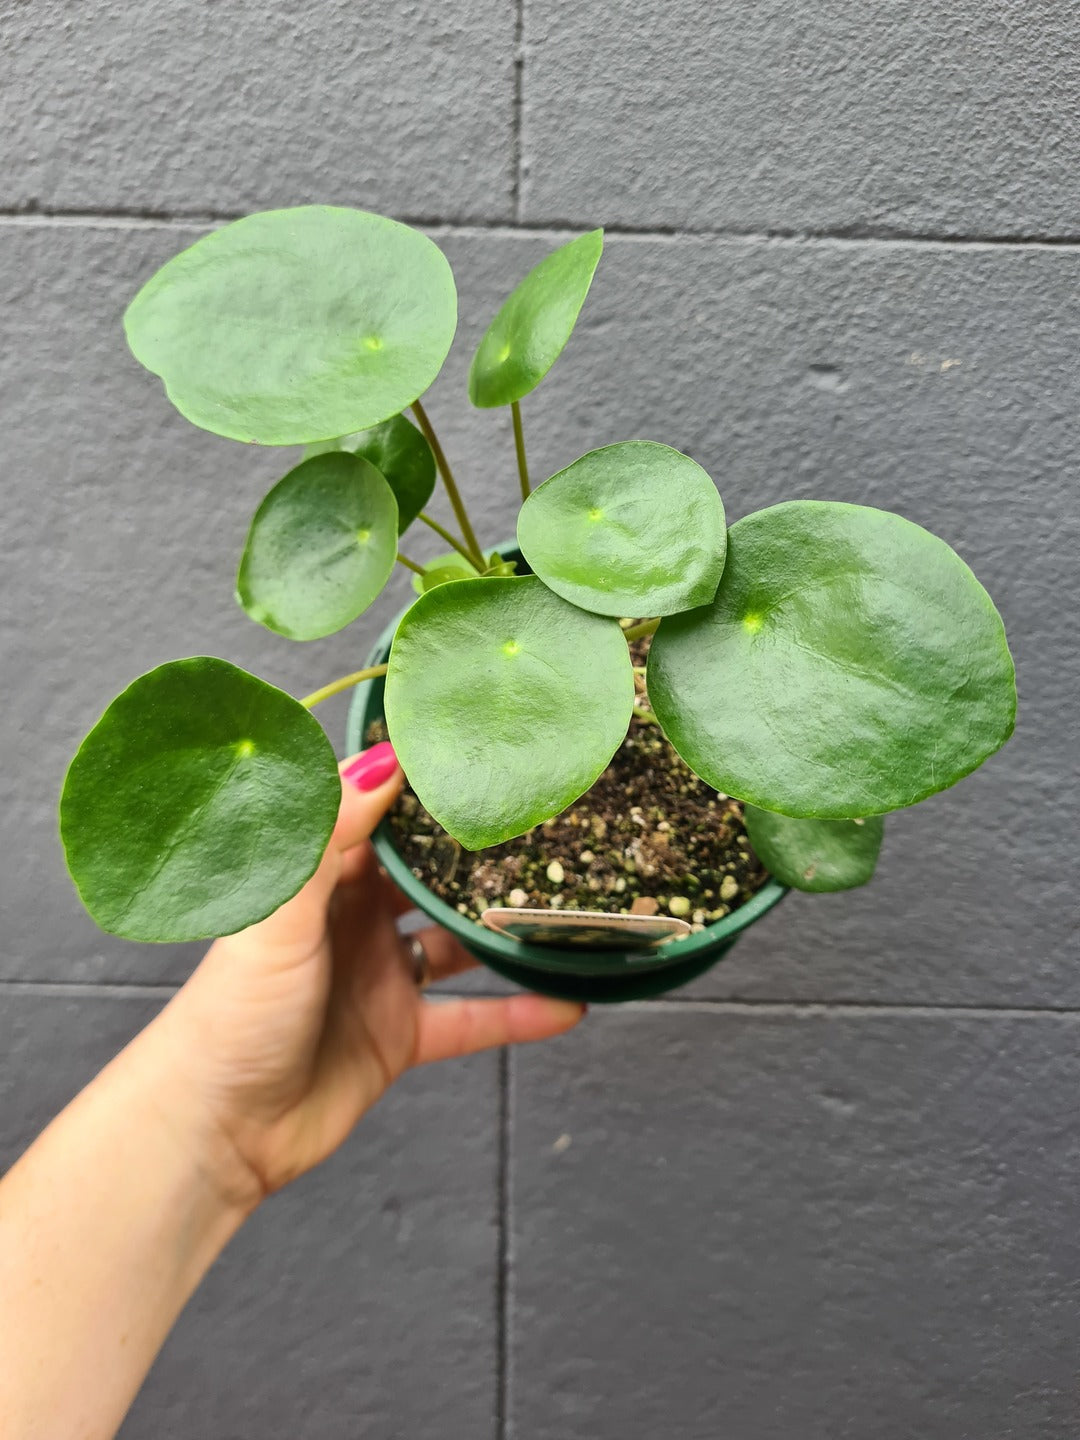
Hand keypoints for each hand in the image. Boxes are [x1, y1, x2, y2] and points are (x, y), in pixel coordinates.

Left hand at [154, 742, 582, 1206]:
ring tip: (568, 908)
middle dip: (481, 856)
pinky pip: (470, 1018)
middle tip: (548, 826)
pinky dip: (517, 1014)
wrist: (216, 1130)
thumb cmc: (232, 1014)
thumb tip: (385, 759)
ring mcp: (380, 979)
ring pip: (458, 944)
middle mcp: (354, 921)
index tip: (485, 757)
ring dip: (506, 931)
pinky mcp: (399, 1037)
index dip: (427, 790)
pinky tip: (568, 1004)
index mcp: (321, 881)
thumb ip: (332, 837)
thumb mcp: (283, 913)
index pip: (382, 819)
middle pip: (430, 877)